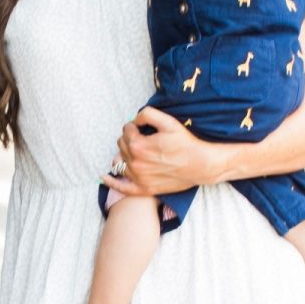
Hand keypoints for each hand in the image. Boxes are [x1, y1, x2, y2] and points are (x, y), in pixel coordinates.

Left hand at [104, 105, 231, 197]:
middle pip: (121, 145)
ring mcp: (138, 178)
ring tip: (136, 152)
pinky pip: (122, 188)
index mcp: (138, 146)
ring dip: (124, 154)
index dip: (134, 126)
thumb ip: (147, 115)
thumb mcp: (168, 122)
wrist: (201, 165)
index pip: (126, 130)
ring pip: (120, 162)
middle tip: (143, 138)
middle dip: (129, 139)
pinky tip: (104, 178)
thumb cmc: (186, 143)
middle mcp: (135, 163)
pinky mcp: (143, 189)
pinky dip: (111, 182)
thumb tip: (134, 119)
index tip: (143, 127)